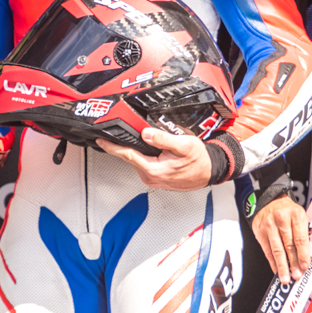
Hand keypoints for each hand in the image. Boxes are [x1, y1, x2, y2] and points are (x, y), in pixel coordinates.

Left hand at [95, 127, 216, 191]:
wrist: (210, 171)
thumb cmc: (199, 160)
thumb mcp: (183, 144)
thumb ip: (163, 139)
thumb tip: (146, 134)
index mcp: (154, 169)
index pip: (127, 155)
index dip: (112, 147)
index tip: (101, 141)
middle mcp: (151, 177)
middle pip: (131, 158)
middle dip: (126, 145)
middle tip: (123, 132)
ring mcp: (153, 180)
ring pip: (138, 162)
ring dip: (138, 151)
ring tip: (145, 140)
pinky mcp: (157, 180)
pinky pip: (145, 165)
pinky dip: (144, 157)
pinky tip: (152, 151)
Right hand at [252, 195, 311, 283]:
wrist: (269, 200)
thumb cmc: (287, 210)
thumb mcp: (300, 216)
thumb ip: (304, 232)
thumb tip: (308, 255)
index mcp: (296, 214)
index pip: (300, 238)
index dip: (303, 254)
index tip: (305, 265)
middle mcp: (281, 219)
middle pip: (288, 245)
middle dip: (293, 262)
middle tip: (296, 274)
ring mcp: (269, 225)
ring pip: (277, 250)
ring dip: (282, 266)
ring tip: (285, 277)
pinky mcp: (260, 232)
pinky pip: (267, 250)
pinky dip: (272, 262)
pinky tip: (276, 269)